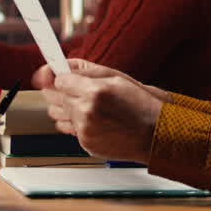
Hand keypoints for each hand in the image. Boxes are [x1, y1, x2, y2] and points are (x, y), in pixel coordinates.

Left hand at [33, 59, 170, 162]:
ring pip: (57, 114)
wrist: (156, 134)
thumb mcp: (116, 77)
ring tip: (88, 105)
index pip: (59, 80)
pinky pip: (68, 129)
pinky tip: (96, 120)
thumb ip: (84, 70)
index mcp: (95, 91)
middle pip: (54, 97)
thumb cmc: (141, 103)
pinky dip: (77, 123)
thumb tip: (58, 67)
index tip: (64, 77)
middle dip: (63, 91)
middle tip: (78, 90)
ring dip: (66, 108)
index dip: (62, 77)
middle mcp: (87, 112)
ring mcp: (85, 130)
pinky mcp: (85, 143)